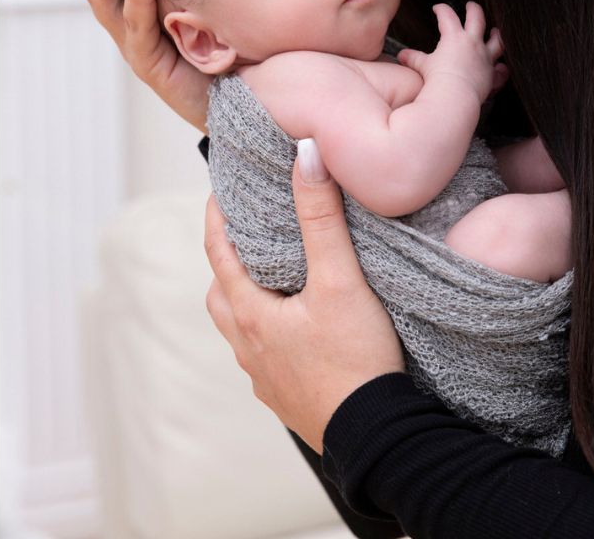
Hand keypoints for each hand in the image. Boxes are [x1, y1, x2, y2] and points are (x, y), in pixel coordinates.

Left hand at [204, 139, 405, 452]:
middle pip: (221, 293)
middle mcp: (248, 347)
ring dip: (247, 298)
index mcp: (251, 314)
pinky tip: (299, 329)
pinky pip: (265, 355)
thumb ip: (322, 217)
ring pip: (240, 328)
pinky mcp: (288, 398)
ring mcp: (266, 377)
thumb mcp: (340, 279)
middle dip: (228, 258)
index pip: (219, 253)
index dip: (216, 217)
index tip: (219, 189)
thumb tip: (305, 156)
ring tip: (272, 277)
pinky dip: (271, 331)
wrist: (377, 437)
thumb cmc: (355, 359)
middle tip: (246, 231)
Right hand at [396, 2, 506, 103]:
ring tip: (495, 32)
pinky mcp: (491, 73)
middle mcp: (472, 43)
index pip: (447, 16)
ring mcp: (485, 57)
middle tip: (471, 5)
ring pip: (496, 41)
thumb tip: (402, 56)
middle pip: (477, 18)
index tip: (438, 8)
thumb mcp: (423, 66)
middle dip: (473, 9)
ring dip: (496, 35)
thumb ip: (414, 59)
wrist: (455, 97)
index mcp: (454, 38)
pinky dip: (501, 69)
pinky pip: (500, 70)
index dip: (442, 9)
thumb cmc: (438, 80)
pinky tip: (501, 68)